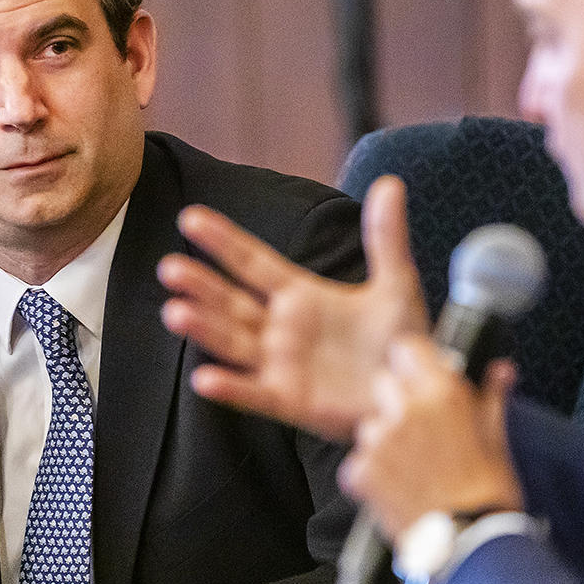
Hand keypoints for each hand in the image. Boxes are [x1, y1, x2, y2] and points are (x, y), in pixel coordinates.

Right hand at [158, 175, 427, 440]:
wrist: (414, 392)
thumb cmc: (401, 340)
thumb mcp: (395, 284)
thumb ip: (386, 236)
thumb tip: (391, 183)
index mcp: (301, 295)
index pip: (253, 262)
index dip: (223, 241)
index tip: (190, 218)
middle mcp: (282, 328)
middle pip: (232, 302)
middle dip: (201, 285)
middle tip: (169, 267)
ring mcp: (281, 365)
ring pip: (233, 343)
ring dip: (204, 329)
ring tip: (174, 313)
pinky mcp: (289, 400)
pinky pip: (253, 394)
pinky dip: (230, 388)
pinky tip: (204, 379)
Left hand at [338, 337, 521, 539]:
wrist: (471, 541)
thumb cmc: (488, 491)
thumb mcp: (496, 437)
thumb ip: (492, 396)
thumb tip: (501, 371)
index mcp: (441, 393)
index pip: (405, 348)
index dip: (411, 363)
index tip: (417, 377)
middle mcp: (405, 409)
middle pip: (383, 385)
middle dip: (396, 403)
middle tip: (418, 433)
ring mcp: (379, 441)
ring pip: (369, 425)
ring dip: (383, 441)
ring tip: (411, 468)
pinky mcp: (360, 472)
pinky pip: (358, 462)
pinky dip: (371, 475)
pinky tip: (398, 489)